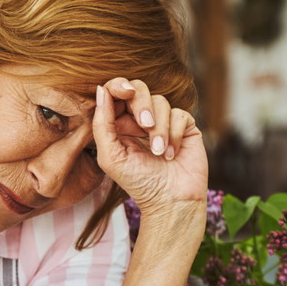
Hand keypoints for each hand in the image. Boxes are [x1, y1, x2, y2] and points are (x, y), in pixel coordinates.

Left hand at [92, 78, 207, 214]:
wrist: (169, 200)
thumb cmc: (138, 182)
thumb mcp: (110, 156)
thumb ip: (102, 124)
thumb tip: (101, 89)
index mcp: (120, 123)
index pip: (116, 93)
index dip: (118, 85)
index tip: (125, 92)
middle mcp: (141, 118)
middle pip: (139, 88)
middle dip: (141, 104)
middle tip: (145, 125)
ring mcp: (164, 121)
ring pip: (161, 102)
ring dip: (159, 128)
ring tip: (159, 152)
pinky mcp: (185, 127)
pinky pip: (179, 114)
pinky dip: (174, 133)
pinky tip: (171, 154)